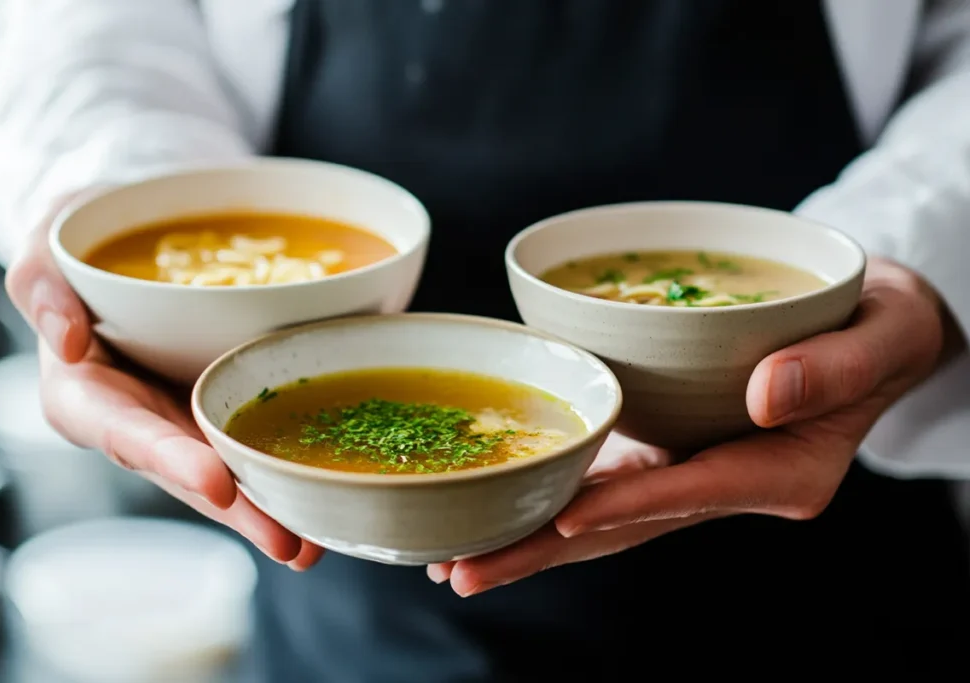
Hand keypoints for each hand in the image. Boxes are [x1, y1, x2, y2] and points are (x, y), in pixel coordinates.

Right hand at [7, 192, 322, 569]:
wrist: (123, 249)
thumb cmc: (77, 250)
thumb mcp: (43, 253)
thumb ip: (40, 288)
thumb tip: (65, 340)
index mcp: (87, 396)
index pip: (125, 433)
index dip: (170, 459)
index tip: (215, 483)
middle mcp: (140, 422)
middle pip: (189, 473)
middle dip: (238, 510)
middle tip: (288, 541)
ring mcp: (185, 422)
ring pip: (230, 473)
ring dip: (272, 509)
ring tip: (317, 540)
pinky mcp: (225, 410)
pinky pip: (257, 441)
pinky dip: (291, 469)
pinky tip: (330, 494)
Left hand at [427, 258, 953, 595]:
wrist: (871, 327)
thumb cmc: (882, 325)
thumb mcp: (882, 334)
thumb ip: (835, 368)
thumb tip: (767, 396)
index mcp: (785, 474)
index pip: (696, 490)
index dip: (629, 504)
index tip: (563, 519)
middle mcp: (734, 486)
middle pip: (630, 524)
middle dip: (546, 549)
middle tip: (464, 570)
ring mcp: (700, 473)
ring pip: (609, 515)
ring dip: (534, 537)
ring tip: (458, 559)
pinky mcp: (677, 450)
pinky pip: (611, 482)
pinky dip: (557, 496)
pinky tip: (501, 506)